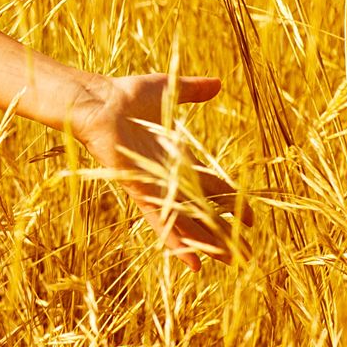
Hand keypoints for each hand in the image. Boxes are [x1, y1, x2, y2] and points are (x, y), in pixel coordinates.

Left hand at [65, 73, 238, 267]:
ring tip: (231, 263)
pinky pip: (161, 222)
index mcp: (178, 159)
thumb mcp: (167, 90)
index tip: (250, 218)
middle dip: (225, 232)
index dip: (231, 202)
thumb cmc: (125, 96)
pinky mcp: (140, 192)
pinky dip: (176, 241)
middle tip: (248, 255)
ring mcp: (154, 187)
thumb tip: (217, 83)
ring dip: (209, 243)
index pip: (212, 186)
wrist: (97, 102)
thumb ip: (192, 91)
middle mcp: (168, 178)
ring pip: (188, 223)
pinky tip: (192, 263)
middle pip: (204, 211)